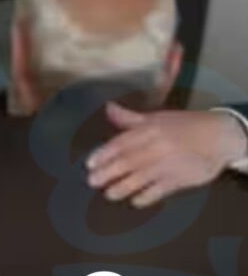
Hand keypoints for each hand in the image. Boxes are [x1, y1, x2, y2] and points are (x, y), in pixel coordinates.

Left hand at [86, 102, 247, 207]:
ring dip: (122, 188)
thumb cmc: (184, 126)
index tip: (90, 163)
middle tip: (92, 181)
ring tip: (109, 193)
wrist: (219, 136)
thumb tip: (108, 108)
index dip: (104, 154)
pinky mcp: (180, 179)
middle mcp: (157, 147)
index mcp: (149, 130)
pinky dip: (146, 197)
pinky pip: (160, 190)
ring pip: (140, 178)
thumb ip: (130, 118)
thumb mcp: (156, 118)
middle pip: (127, 162)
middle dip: (107, 173)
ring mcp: (168, 164)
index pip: (121, 143)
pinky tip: (135, 201)